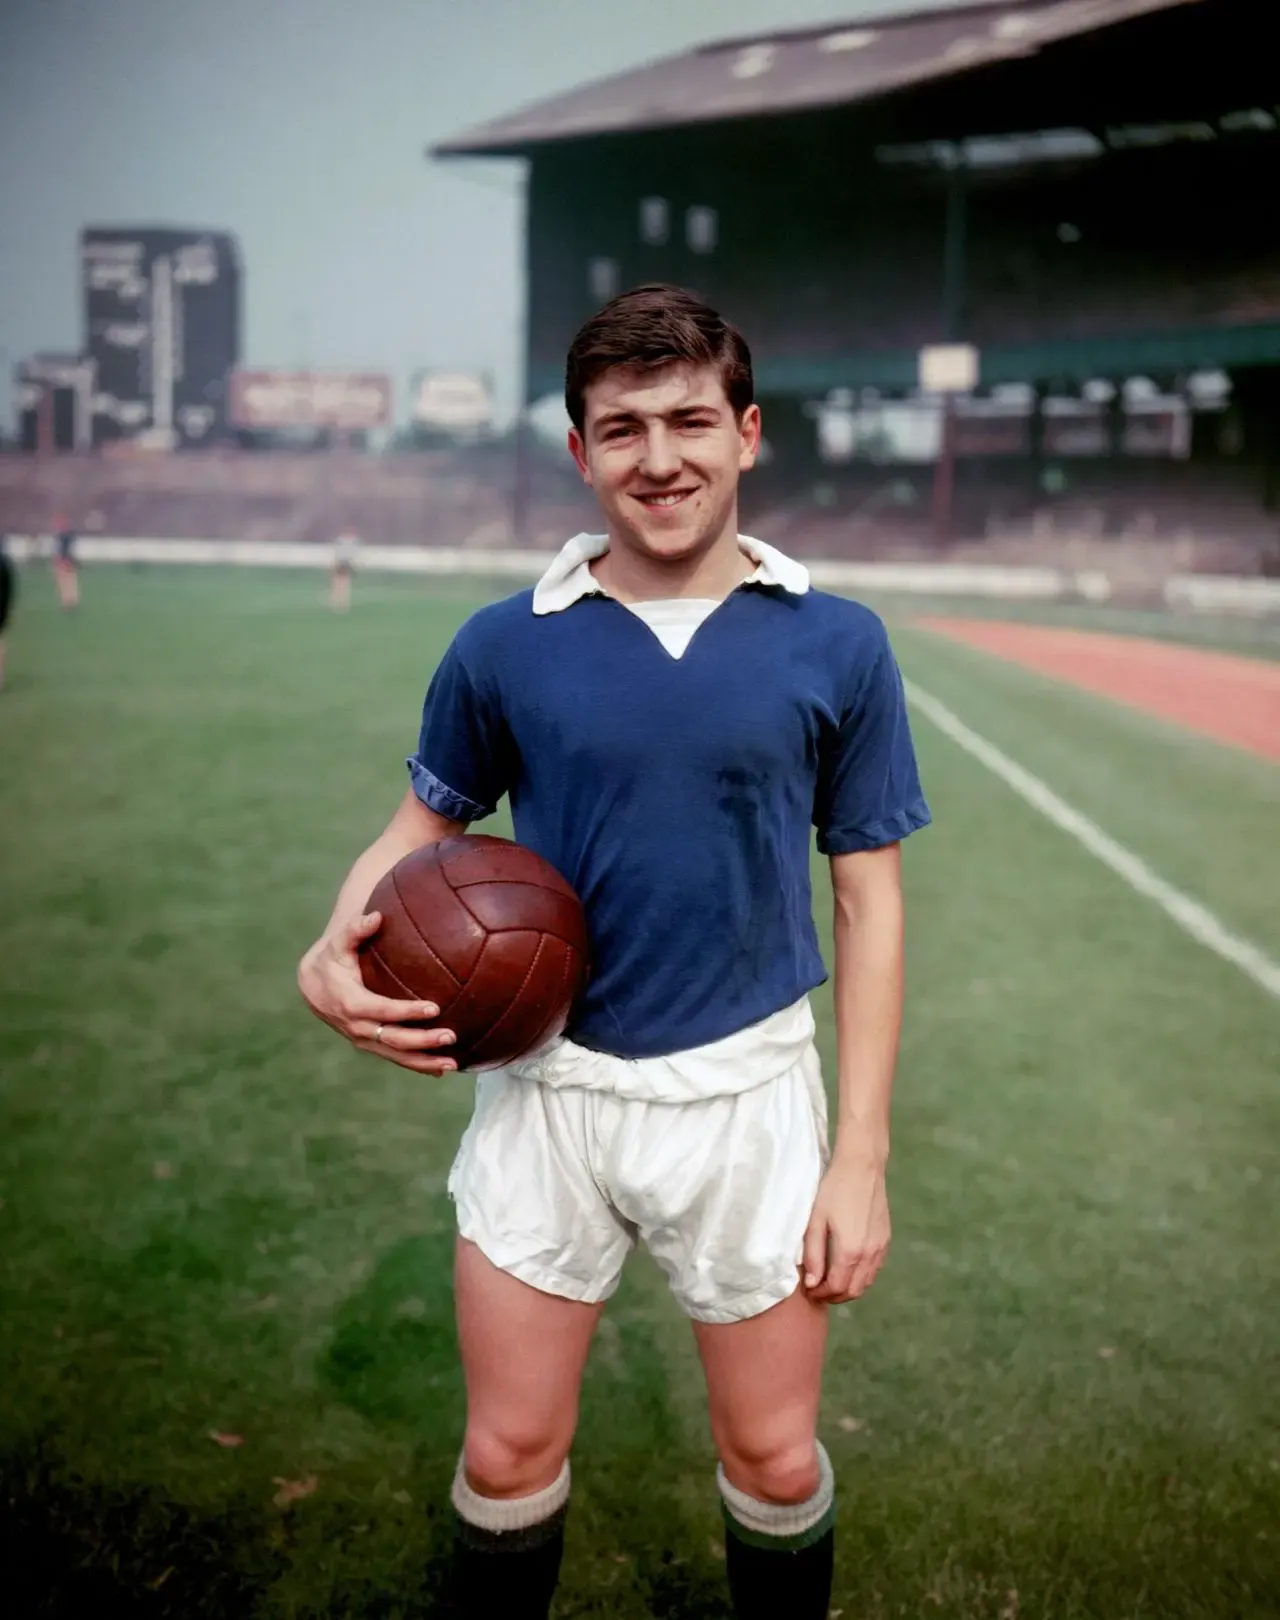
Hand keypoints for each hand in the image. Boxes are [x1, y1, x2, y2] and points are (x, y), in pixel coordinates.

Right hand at [297, 911, 457, 1074]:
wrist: (313, 985)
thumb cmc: (332, 958)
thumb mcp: (338, 943)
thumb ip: (355, 929)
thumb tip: (376, 916)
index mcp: (351, 1003)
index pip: (383, 1010)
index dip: (407, 1011)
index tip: (434, 1007)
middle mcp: (357, 1027)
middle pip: (393, 1039)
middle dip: (422, 1041)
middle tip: (451, 1036)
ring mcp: (363, 1039)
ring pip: (395, 1055)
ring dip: (424, 1061)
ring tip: (453, 1063)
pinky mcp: (370, 1044)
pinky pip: (394, 1057)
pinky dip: (417, 1064)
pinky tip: (442, 1069)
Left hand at [801, 1153, 889, 1303]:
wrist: (862, 1167)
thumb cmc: (834, 1190)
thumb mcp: (816, 1221)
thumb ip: (814, 1255)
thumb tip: (812, 1284)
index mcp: (850, 1251)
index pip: (836, 1288)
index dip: (821, 1294)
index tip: (808, 1291)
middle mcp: (869, 1254)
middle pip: (853, 1291)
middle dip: (834, 1296)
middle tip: (818, 1290)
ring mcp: (881, 1248)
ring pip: (866, 1283)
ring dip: (848, 1288)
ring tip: (831, 1280)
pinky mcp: (886, 1240)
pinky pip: (875, 1270)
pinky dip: (861, 1276)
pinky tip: (848, 1267)